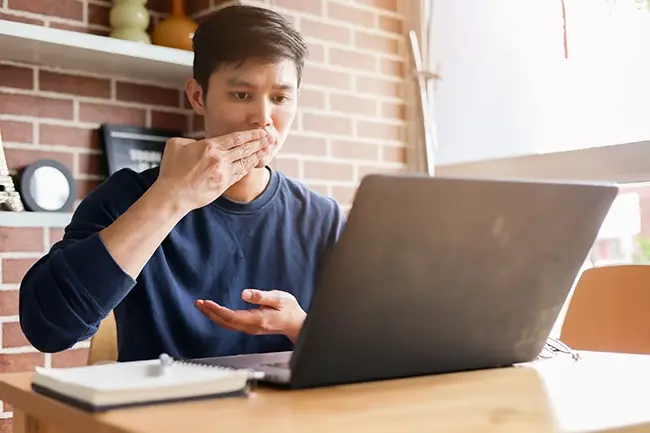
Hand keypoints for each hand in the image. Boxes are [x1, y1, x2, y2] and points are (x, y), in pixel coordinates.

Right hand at [153, 129, 274, 212]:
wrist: (173, 195)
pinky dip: (249, 166)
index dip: (251, 134)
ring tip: (268, 149)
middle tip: (271, 138)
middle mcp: (219, 159)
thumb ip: (192, 140)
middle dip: (259, 142)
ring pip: (245, 161)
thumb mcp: (176, 145)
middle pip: (245, 148)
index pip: (236, 138)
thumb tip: (199, 142)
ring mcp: (223, 173)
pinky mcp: (223, 185)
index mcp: (209, 146)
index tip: (261, 131)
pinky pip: (240, 174)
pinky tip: (255, 162)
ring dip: (258, 154)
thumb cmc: (171, 170)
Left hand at [195, 289, 306, 342]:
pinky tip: (215, 312)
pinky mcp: (250, 327)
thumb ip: (261, 296)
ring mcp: (250, 329)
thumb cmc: (289, 310)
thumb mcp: (279, 298)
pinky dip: (220, 318)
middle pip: (225, 322)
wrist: (297, 324)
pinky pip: (231, 324)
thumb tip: (244, 294)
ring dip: (213, 316)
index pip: (231, 316)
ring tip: (202, 306)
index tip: (206, 302)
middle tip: (198, 303)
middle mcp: (251, 327)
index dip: (217, 310)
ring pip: (227, 325)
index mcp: (257, 320)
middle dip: (210, 313)